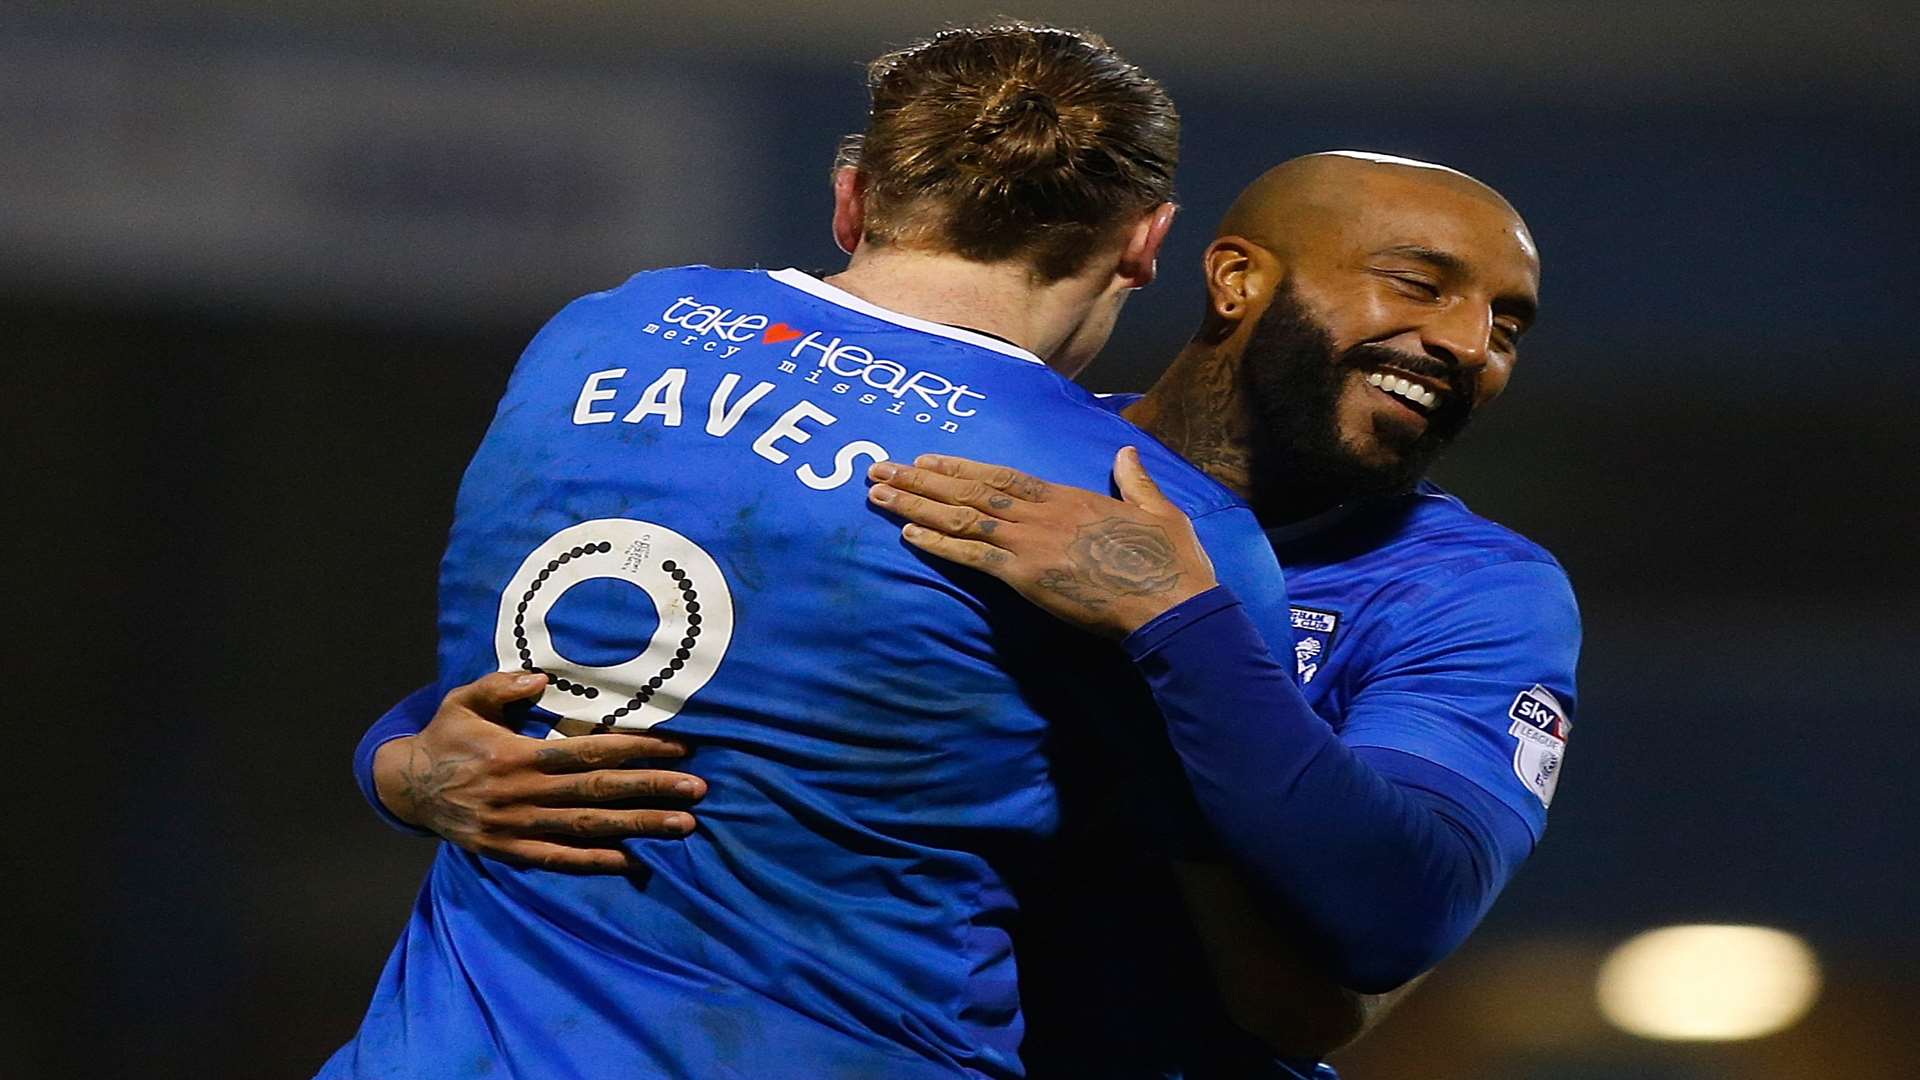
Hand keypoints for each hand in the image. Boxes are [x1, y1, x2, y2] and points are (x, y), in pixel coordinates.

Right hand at [372, 671, 706, 872]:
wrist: (406, 788)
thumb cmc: (446, 737)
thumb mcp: (463, 700)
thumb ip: (502, 685)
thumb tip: (543, 677)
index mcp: (517, 756)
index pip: (589, 752)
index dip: (636, 751)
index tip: (679, 749)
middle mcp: (522, 795)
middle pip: (599, 792)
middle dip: (652, 790)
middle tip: (699, 790)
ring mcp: (517, 828)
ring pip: (588, 828)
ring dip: (638, 828)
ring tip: (683, 826)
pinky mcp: (509, 851)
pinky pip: (557, 860)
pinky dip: (595, 863)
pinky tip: (631, 862)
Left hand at [866, 447, 1217, 638]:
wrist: (1170, 601)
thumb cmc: (1170, 561)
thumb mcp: (1158, 510)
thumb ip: (1135, 480)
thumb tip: (1127, 454)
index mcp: (1068, 498)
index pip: (1003, 476)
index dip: (961, 467)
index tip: (927, 460)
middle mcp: (1041, 514)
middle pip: (971, 490)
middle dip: (921, 479)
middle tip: (878, 469)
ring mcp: (1031, 543)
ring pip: (962, 517)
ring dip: (916, 505)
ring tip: (878, 494)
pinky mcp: (1026, 576)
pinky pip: (972, 556)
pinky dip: (939, 544)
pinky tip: (908, 535)